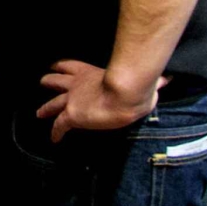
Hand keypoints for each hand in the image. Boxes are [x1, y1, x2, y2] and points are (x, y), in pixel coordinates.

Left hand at [37, 60, 167, 141]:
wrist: (125, 90)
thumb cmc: (136, 83)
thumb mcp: (142, 79)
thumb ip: (152, 80)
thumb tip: (167, 79)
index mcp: (90, 72)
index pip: (71, 66)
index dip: (63, 67)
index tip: (56, 66)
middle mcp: (77, 83)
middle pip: (55, 80)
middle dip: (49, 81)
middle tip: (43, 82)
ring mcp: (72, 99)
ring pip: (52, 103)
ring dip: (45, 108)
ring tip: (39, 113)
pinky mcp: (72, 115)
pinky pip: (59, 126)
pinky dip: (55, 132)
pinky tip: (54, 139)